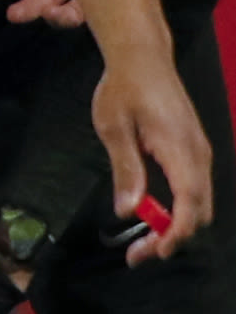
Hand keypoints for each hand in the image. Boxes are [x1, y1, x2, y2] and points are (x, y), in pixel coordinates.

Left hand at [95, 46, 212, 258]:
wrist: (142, 59)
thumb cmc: (124, 90)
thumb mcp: (114, 129)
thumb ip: (125, 169)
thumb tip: (128, 211)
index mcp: (180, 148)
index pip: (190, 201)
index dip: (177, 231)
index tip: (155, 251)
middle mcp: (198, 153)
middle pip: (200, 209)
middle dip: (174, 237)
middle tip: (137, 254)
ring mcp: (199, 152)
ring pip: (199, 202)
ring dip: (175, 225)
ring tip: (140, 242)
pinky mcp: (193, 151)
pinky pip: (194, 189)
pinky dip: (178, 209)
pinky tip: (152, 215)